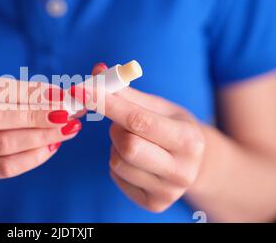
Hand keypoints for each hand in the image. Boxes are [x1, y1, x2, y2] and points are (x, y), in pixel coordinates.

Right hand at [0, 77, 81, 193]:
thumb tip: (65, 96)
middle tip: (66, 114)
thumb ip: (23, 94)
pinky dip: (33, 157)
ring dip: (40, 136)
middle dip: (35, 115)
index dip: (28, 91)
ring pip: (2, 144)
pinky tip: (51, 146)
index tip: (59, 94)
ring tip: (65, 129)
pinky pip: (6, 167)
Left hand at [75, 63, 204, 211]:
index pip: (139, 120)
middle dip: (115, 129)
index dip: (107, 103)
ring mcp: (168, 192)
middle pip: (127, 146)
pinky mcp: (153, 204)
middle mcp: (182, 170)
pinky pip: (116, 176)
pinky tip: (133, 158)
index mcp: (189, 140)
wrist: (194, 163)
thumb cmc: (171, 127)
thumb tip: (97, 71)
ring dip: (115, 146)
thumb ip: (126, 92)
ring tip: (132, 140)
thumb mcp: (158, 107)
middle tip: (121, 123)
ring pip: (118, 162)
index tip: (81, 90)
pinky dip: (116, 162)